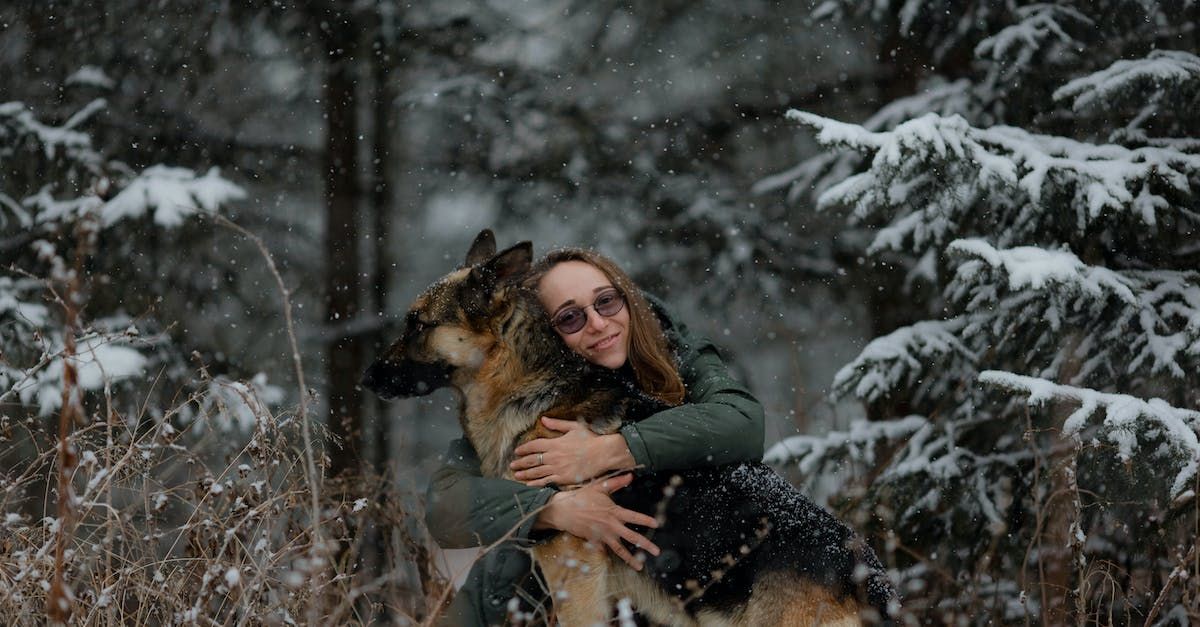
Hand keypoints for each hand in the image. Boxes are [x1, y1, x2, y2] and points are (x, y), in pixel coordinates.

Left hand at [511, 417, 633, 485]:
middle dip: (520, 463)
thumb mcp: (573, 427)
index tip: (517, 451)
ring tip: (516, 475)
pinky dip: (536, 483)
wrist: (603, 454)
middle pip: (532, 460)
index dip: (524, 449)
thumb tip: (543, 419)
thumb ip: (557, 424)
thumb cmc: (590, 439)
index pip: (534, 446)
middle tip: (512, 465)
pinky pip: (546, 481)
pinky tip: (529, 485)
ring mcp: (558, 468)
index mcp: (555, 443)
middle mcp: (554, 456)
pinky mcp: (563, 478)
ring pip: (536, 472)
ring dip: (525, 474)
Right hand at [535, 473, 660, 569]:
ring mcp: (602, 535)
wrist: (563, 510)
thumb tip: (631, 476)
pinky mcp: (594, 541)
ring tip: (640, 566)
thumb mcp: (598, 487)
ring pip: (619, 549)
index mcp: (614, 512)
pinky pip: (604, 550)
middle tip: (656, 551)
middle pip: (631, 537)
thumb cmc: (580, 497)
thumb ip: (616, 482)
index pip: (634, 517)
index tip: (657, 524)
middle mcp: (611, 525)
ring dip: (630, 558)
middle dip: (645, 544)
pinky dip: (609, 555)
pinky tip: (616, 562)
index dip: (646, 520)